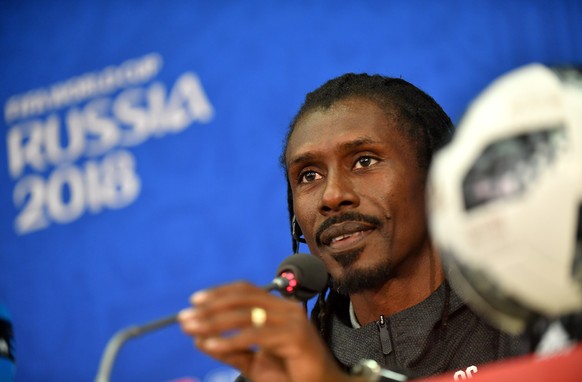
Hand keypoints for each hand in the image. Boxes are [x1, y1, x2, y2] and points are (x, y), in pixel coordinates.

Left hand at [178, 281, 351, 381]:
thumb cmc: (291, 376)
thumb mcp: (253, 362)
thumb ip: (229, 350)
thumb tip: (198, 338)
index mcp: (279, 308)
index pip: (245, 290)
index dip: (218, 292)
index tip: (194, 301)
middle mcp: (287, 308)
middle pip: (242, 299)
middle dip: (209, 308)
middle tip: (184, 318)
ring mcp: (293, 320)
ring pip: (245, 314)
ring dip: (213, 321)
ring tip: (192, 329)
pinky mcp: (295, 336)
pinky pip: (254, 335)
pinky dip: (229, 340)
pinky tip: (210, 345)